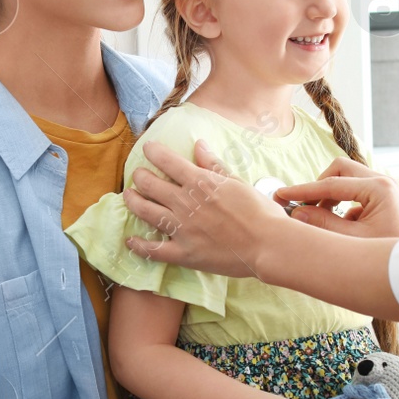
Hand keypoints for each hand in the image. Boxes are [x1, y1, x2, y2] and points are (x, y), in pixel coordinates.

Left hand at [124, 140, 281, 276]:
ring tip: (129, 196)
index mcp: (200, 182)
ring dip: (133, 201)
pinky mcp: (184, 253)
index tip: (147, 148)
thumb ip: (214, 164)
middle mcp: (186, 203)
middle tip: (138, 175)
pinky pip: (154, 250)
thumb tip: (199, 144)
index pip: (167, 161)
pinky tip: (130, 241)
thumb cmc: (260, 212)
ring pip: (145, 211)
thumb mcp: (238, 182)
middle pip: (150, 185)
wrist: (268, 245)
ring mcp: (182, 229)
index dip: (153, 151)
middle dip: (140, 176)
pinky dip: (139, 246)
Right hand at [277, 157, 398, 238]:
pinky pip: (354, 195)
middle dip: (319, 187)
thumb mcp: (352, 242)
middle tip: (301, 206)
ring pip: (346, 181)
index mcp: (378, 188)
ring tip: (316, 218)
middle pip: (339, 171)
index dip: (303, 190)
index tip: (281, 195)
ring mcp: (384, 191)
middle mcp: (383, 183)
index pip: (331, 183)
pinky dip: (341, 206)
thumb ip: (323, 225)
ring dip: (329, 197)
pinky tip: (338, 228)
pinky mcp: (382, 201)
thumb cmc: (391, 259)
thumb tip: (298, 213)